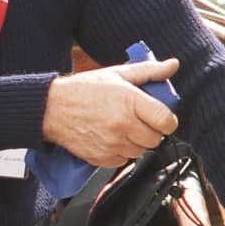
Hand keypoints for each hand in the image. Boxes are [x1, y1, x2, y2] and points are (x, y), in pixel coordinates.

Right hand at [39, 52, 177, 168]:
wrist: (51, 108)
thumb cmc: (84, 90)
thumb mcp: (117, 74)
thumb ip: (149, 71)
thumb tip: (172, 65)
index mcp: (130, 102)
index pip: (166, 121)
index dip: (167, 120)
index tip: (160, 117)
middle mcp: (123, 125)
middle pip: (155, 139)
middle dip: (150, 131)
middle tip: (138, 121)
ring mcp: (112, 143)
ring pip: (140, 152)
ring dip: (135, 142)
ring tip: (121, 128)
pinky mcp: (101, 158)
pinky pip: (123, 161)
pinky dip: (120, 152)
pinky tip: (110, 138)